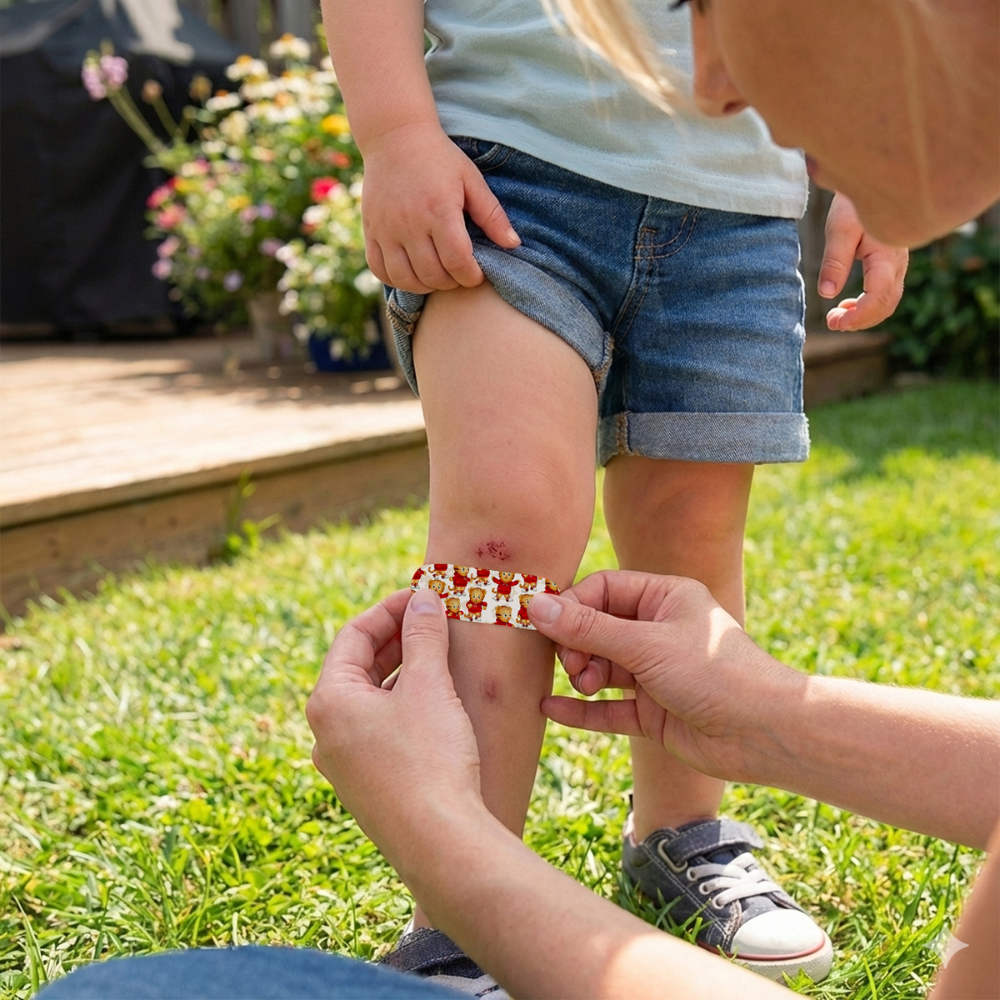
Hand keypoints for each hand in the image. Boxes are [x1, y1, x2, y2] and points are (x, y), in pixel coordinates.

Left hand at [306, 588, 482, 860]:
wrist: (440, 843)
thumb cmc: (430, 759)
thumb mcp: (429, 686)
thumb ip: (424, 635)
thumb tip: (424, 597)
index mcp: (329, 702)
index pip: (352, 635)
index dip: (390, 609)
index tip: (424, 596)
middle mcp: (325, 732)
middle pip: (358, 666)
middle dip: (398, 638)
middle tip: (435, 619)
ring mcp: (344, 763)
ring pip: (370, 698)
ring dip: (403, 670)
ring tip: (441, 654)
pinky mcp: (368, 785)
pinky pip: (380, 728)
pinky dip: (405, 703)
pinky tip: (438, 700)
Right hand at [360, 122, 519, 293]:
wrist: (394, 137)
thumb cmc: (439, 158)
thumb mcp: (471, 180)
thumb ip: (492, 215)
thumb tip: (513, 244)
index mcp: (439, 210)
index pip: (458, 262)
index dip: (472, 276)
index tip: (477, 273)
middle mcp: (410, 223)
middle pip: (433, 275)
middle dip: (452, 282)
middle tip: (459, 273)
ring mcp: (386, 229)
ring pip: (405, 279)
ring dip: (426, 285)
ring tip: (437, 275)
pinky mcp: (371, 230)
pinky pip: (380, 269)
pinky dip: (397, 279)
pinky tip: (412, 272)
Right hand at [529, 571, 802, 780]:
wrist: (765, 733)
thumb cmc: (716, 673)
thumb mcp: (646, 644)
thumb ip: (588, 628)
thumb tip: (535, 604)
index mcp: (665, 598)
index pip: (603, 589)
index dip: (570, 605)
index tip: (542, 623)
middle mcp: (659, 630)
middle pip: (596, 628)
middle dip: (576, 644)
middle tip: (571, 664)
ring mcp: (655, 673)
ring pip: (601, 668)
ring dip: (581, 675)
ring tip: (580, 683)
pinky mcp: (653, 712)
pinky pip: (608, 708)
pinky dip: (582, 709)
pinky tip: (551, 709)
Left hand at [819, 192, 907, 329]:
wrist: (873, 185)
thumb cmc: (854, 204)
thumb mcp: (839, 230)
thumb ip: (835, 262)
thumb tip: (827, 293)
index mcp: (887, 256)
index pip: (879, 296)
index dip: (859, 315)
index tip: (835, 322)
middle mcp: (898, 264)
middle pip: (886, 304)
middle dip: (860, 320)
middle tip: (831, 323)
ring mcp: (898, 265)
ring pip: (888, 302)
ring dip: (864, 315)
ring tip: (836, 316)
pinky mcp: (892, 265)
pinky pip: (886, 294)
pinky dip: (868, 306)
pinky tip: (848, 304)